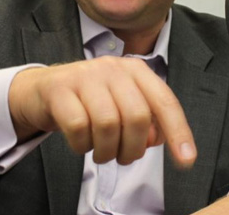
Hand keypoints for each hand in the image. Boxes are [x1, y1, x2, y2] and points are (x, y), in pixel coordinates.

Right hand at [8, 56, 196, 166]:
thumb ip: (144, 120)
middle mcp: (112, 68)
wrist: (42, 90)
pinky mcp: (59, 89)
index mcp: (135, 70)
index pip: (164, 101)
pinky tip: (80, 144)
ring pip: (108, 124)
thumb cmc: (88, 102)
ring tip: (101, 153)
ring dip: (106, 151)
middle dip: (133, 148)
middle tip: (123, 158)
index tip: (186, 161)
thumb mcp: (121, 105)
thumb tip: (155, 140)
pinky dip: (82, 145)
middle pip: (137, 116)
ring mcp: (84, 76)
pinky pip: (78, 127)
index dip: (178, 132)